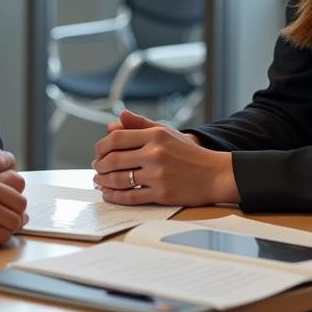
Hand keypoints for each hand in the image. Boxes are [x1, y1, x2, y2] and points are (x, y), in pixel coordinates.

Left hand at [91, 109, 235, 205]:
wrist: (214, 174)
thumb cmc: (189, 154)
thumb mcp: (167, 132)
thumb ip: (141, 124)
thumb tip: (119, 116)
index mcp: (155, 135)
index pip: (117, 138)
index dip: (102, 146)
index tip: (99, 151)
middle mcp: (155, 154)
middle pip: (114, 159)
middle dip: (100, 165)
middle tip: (97, 167)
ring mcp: (158, 175)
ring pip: (119, 179)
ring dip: (104, 181)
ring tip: (100, 180)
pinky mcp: (161, 194)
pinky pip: (130, 196)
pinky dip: (114, 196)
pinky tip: (109, 194)